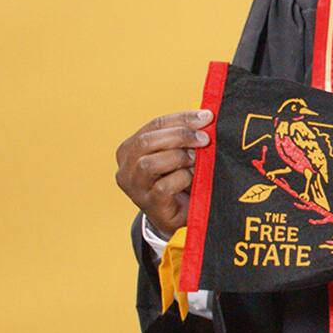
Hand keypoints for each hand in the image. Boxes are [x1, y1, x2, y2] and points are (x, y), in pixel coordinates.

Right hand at [114, 109, 212, 233]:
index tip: (206, 117)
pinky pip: (164, 186)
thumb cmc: (178, 179)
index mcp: (130, 148)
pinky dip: (181, 178)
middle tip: (205, 139)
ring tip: (196, 161)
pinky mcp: (148, 203)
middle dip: (180, 136)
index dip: (182, 118)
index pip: (155, 125)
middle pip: (147, 141)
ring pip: (149, 164)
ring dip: (179, 158)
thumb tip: (205, 118)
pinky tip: (192, 178)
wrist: (178, 215)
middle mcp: (126, 167)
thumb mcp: (176, 153)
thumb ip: (183, 136)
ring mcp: (134, 187)